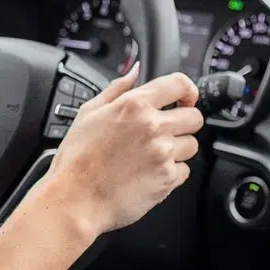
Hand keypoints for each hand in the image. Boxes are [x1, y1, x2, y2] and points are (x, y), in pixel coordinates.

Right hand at [36, 67, 203, 239]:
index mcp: (135, 105)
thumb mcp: (89, 113)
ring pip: (192, 145)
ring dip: (178, 149)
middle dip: (183, 122)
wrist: (74, 199)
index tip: (184, 99)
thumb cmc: (77, 159)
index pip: (179, 84)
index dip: (187, 90)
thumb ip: (117, 88)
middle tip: (165, 131)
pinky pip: (185, 170)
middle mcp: (153, 127)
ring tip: (152, 155)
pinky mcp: (168, 179)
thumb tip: (135, 70)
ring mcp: (163, 154)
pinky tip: (149, 173)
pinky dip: (172, 172)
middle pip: (194, 117)